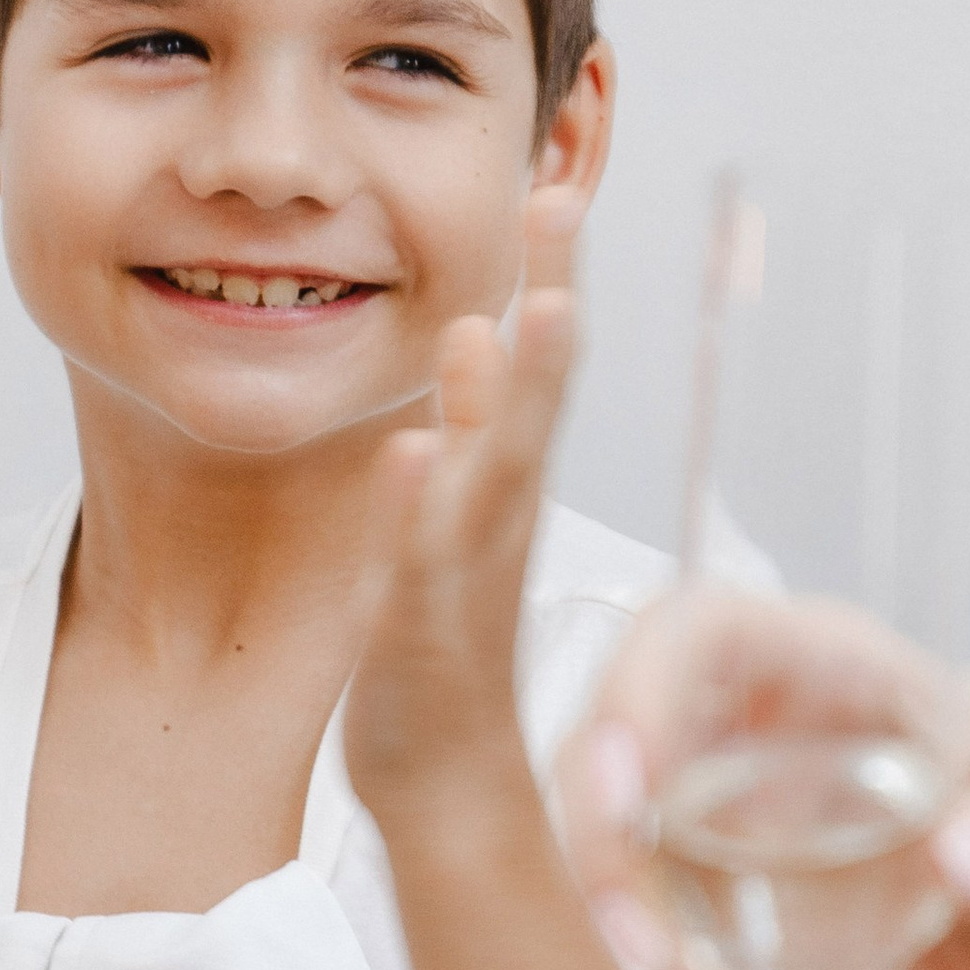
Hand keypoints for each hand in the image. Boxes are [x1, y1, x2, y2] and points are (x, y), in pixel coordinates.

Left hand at [344, 184, 581, 835]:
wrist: (445, 779)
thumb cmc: (445, 647)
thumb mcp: (452, 518)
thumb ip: (463, 436)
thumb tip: (465, 345)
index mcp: (505, 491)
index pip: (538, 372)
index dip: (551, 283)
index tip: (554, 190)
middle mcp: (501, 522)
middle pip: (534, 400)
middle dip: (549, 303)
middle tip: (559, 202)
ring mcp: (467, 577)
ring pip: (494, 474)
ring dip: (506, 397)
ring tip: (518, 315)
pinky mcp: (420, 637)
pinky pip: (420, 567)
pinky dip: (416, 512)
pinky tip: (411, 452)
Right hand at [560, 589, 969, 969]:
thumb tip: (957, 863)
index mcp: (830, 674)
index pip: (693, 638)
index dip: (633, 694)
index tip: (625, 784)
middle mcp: (763, 752)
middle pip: (622, 774)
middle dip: (613, 870)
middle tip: (648, 957)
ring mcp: (751, 852)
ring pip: (648, 892)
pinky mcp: (765, 945)